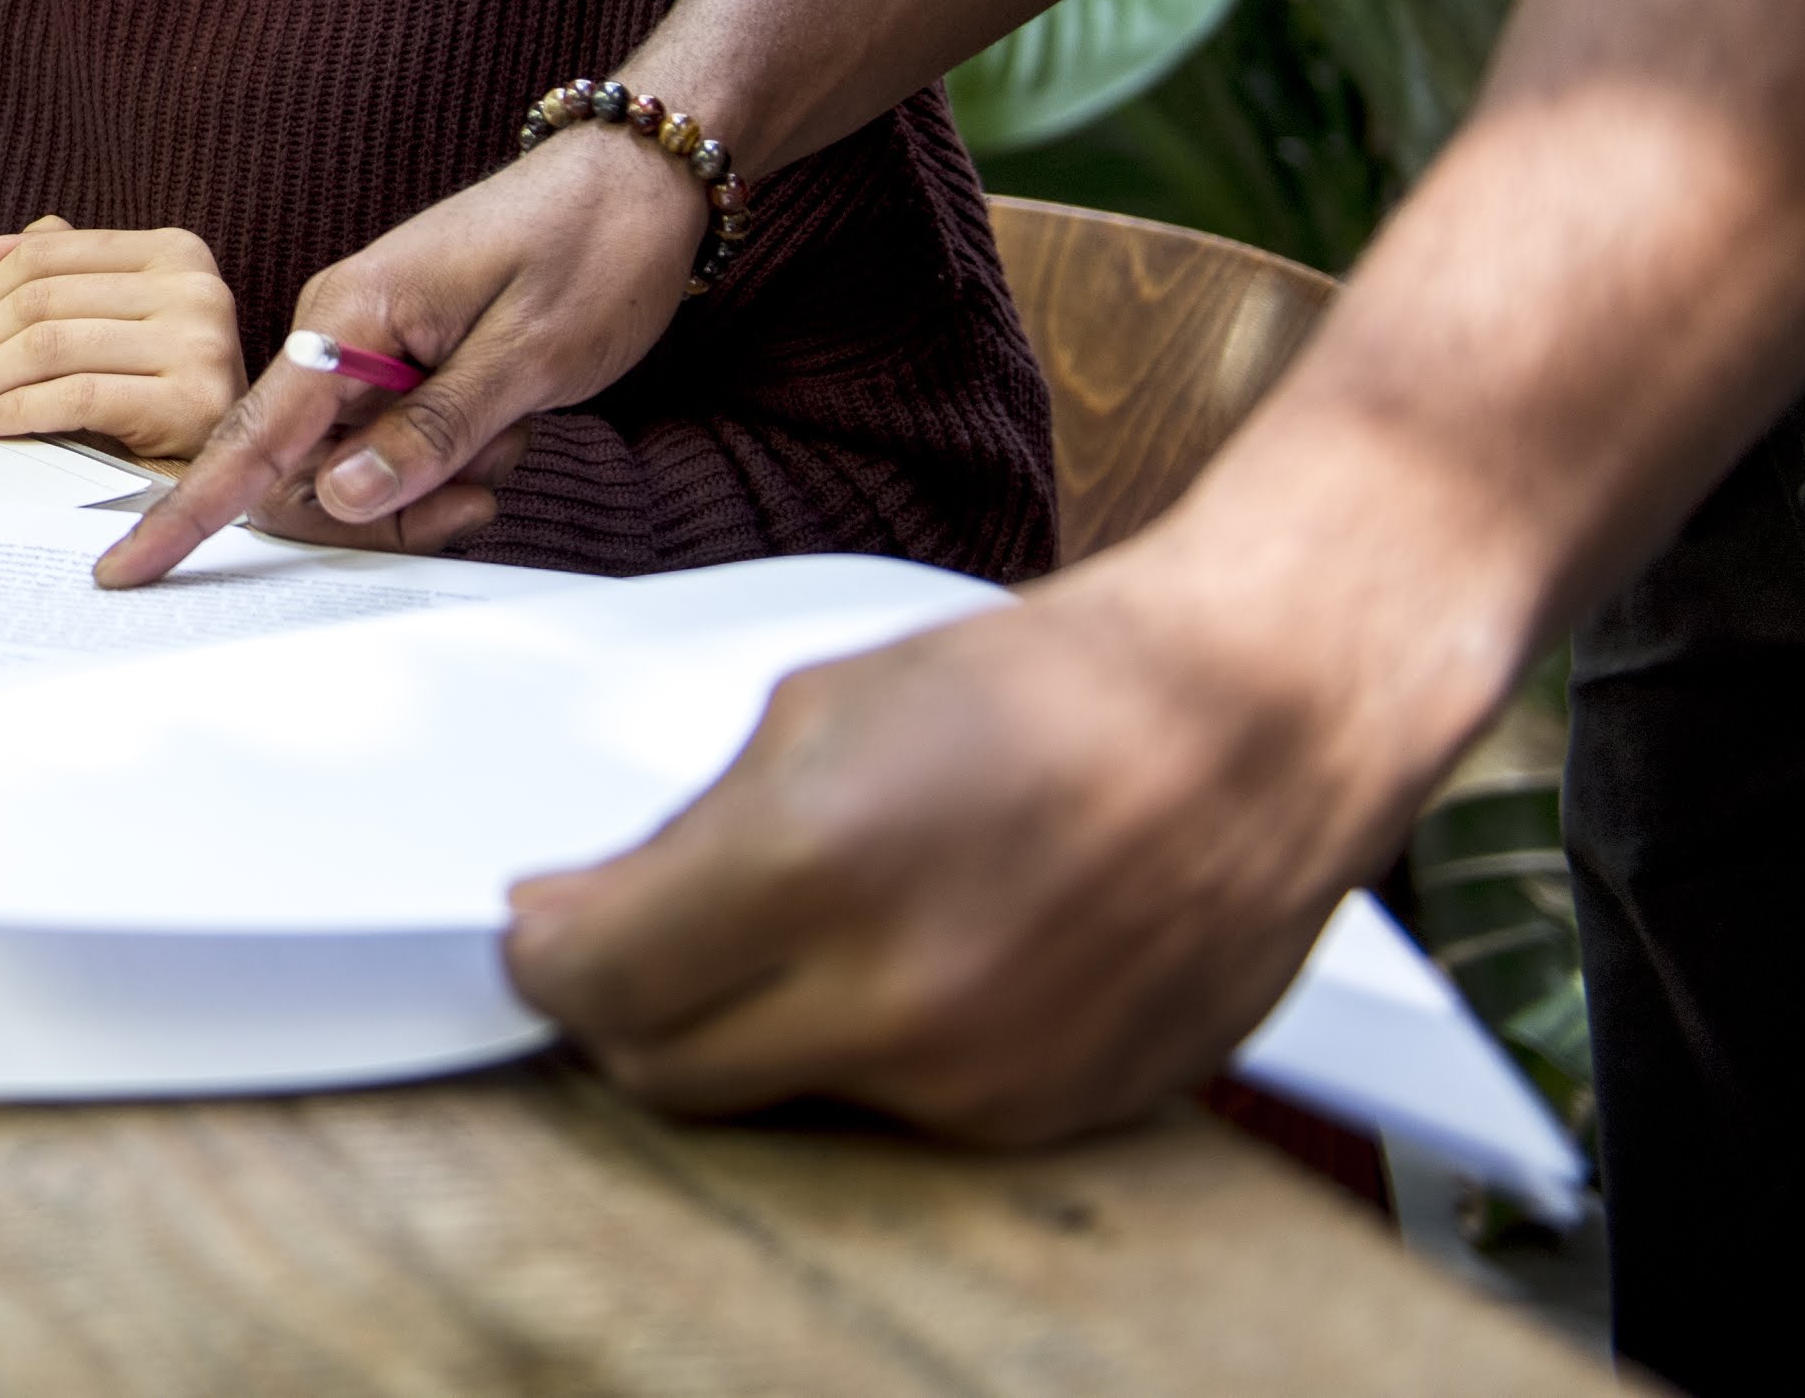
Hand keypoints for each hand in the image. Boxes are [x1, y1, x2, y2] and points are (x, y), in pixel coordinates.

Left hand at [0, 218, 248, 455]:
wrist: (247, 458)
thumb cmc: (171, 383)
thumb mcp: (128, 315)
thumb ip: (71, 271)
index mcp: (175, 251)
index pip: (46, 257)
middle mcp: (195, 287)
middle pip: (41, 302)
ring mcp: (201, 341)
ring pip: (51, 346)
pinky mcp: (194, 400)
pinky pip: (78, 396)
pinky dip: (20, 410)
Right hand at [97, 131, 696, 584]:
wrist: (641, 179)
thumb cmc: (592, 248)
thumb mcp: (527, 356)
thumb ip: (430, 433)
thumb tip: (338, 500)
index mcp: (347, 319)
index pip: (250, 435)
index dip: (187, 511)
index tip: (124, 569)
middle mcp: (339, 334)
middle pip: (309, 475)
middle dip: (392, 508)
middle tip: (490, 485)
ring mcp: (369, 349)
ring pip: (363, 472)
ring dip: (439, 481)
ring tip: (517, 433)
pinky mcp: (403, 363)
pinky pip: (398, 448)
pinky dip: (453, 460)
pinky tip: (511, 426)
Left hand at [502, 552, 1385, 1140]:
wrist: (1260, 719)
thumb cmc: (1040, 687)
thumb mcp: (815, 714)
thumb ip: (681, 839)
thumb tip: (575, 921)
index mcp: (814, 866)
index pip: (597, 983)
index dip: (545, 959)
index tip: (544, 934)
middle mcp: (898, 997)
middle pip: (669, 1073)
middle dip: (625, 1013)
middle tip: (635, 946)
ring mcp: (983, 1076)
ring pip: (785, 1099)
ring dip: (760, 1029)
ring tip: (821, 923)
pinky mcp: (1054, 1117)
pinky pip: (901, 1114)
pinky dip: (873, 1051)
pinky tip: (922, 954)